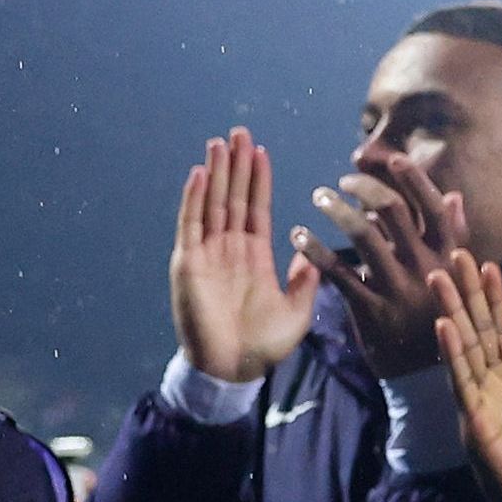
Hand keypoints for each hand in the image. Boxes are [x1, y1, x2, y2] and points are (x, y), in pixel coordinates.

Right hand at [170, 131, 316, 383]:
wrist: (234, 370)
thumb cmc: (265, 345)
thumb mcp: (297, 309)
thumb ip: (305, 279)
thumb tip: (314, 250)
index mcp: (254, 255)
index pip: (256, 207)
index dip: (258, 179)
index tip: (261, 151)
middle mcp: (229, 249)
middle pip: (233, 197)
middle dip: (236, 165)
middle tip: (240, 131)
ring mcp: (207, 254)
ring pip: (211, 204)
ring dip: (215, 173)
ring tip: (220, 142)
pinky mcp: (188, 264)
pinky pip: (190, 225)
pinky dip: (193, 199)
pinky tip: (198, 174)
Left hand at [296, 148, 463, 376]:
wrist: (427, 373)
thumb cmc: (439, 315)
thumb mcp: (456, 276)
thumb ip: (452, 236)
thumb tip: (454, 195)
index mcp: (449, 255)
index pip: (434, 207)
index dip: (414, 179)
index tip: (392, 159)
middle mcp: (426, 267)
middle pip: (394, 212)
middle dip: (363, 188)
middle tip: (340, 182)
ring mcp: (399, 288)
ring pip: (364, 236)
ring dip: (336, 210)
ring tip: (318, 198)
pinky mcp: (372, 310)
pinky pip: (338, 273)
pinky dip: (315, 250)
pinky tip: (299, 236)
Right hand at [429, 252, 501, 501]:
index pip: (498, 329)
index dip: (493, 298)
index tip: (487, 264)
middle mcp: (490, 384)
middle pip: (475, 329)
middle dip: (465, 293)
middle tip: (453, 254)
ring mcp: (478, 400)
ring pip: (462, 348)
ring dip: (451, 311)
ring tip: (440, 277)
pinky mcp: (474, 420)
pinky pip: (461, 381)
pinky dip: (453, 353)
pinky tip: (445, 325)